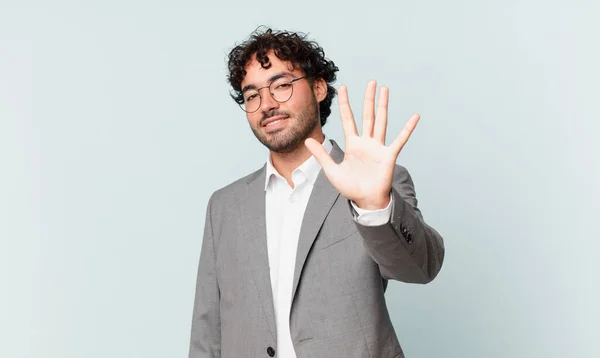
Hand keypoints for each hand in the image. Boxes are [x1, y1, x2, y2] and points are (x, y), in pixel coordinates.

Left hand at [305, 80, 419, 209]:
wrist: (365, 201)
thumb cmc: (350, 187)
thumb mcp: (331, 170)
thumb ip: (321, 154)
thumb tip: (307, 140)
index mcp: (353, 144)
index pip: (348, 119)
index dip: (345, 104)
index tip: (343, 88)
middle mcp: (366, 142)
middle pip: (367, 115)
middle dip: (368, 99)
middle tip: (371, 82)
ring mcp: (378, 147)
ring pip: (381, 122)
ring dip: (383, 106)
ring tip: (385, 90)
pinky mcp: (389, 155)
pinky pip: (400, 140)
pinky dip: (407, 128)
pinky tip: (415, 117)